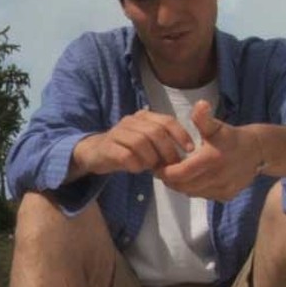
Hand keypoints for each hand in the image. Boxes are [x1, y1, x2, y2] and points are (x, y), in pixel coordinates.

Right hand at [72, 108, 191, 177]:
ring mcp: (117, 133)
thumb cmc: (126, 149)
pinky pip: (125, 156)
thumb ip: (162, 143)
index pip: (167, 121)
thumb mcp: (146, 142)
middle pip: (155, 132)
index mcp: (144, 117)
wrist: (95, 153)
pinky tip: (137, 169)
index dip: (181, 134)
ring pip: (140, 143)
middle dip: (167, 150)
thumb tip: (184, 155)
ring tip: (152, 168)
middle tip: (171, 165)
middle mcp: (131, 121)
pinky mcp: (107, 147)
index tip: (190, 149)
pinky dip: (135, 165)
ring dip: (151, 158)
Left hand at [157, 100, 263, 200]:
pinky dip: (193, 189)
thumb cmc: (232, 137)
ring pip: (191, 193)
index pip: (179, 173)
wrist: (257, 151)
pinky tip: (191, 179)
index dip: (165, 171)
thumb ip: (204, 118)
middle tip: (162, 170)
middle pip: (182, 186)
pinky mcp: (226, 196)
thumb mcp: (217, 126)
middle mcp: (217, 178)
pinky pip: (202, 196)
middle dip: (169, 179)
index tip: (157, 165)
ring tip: (175, 173)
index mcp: (211, 160)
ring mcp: (222, 189)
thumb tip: (200, 104)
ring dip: (180, 185)